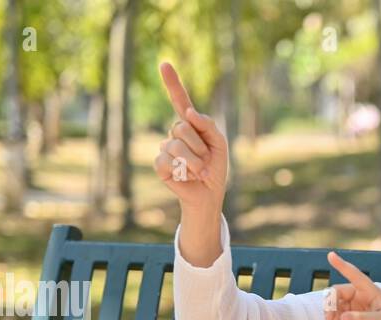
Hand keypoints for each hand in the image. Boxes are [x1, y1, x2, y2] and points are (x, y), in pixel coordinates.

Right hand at [155, 62, 229, 210]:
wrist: (210, 194)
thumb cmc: (215, 168)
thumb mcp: (219, 144)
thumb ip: (208, 125)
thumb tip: (189, 112)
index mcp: (191, 125)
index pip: (180, 101)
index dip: (172, 83)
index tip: (165, 64)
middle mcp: (176, 133)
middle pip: (181, 126)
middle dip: (198, 146)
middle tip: (206, 160)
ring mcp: (166, 148)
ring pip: (175, 146)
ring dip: (194, 162)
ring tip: (200, 172)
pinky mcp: (160, 165)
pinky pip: (166, 160)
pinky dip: (182, 170)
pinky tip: (186, 177)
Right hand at [324, 250, 380, 319]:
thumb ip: (361, 319)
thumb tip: (341, 317)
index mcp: (370, 290)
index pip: (354, 274)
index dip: (341, 265)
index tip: (330, 254)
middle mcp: (362, 294)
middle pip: (338, 293)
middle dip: (331, 306)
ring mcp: (359, 305)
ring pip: (338, 308)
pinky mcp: (359, 315)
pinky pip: (342, 317)